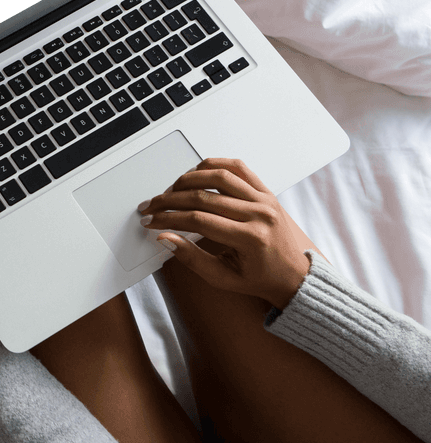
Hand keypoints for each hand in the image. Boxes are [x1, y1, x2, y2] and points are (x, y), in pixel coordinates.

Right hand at [138, 158, 316, 309]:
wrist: (291, 274)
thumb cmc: (259, 277)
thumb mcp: (222, 277)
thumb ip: (192, 258)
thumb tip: (165, 238)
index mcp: (251, 238)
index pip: (198, 220)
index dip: (168, 219)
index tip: (152, 221)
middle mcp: (260, 214)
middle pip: (203, 197)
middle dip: (170, 200)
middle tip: (152, 206)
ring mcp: (265, 199)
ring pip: (218, 176)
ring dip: (187, 180)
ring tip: (171, 190)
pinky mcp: (266, 191)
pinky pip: (238, 168)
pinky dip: (214, 165)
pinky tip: (196, 172)